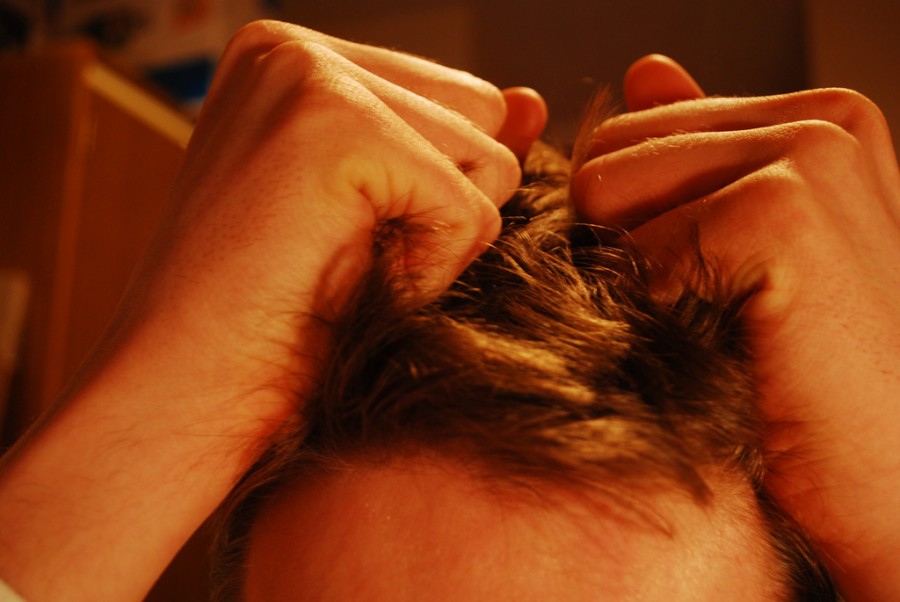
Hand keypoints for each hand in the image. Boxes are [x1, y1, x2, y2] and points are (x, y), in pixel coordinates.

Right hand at [0, 22, 546, 600]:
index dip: (434, 193)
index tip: (343, 233)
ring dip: (438, 242)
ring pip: (492, 163)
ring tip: (343, 266)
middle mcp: (294, 48)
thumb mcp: (380, 214)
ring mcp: (307, 75)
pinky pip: (469, 209)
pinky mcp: (333, 127)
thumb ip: (455, 148)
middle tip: (346, 254)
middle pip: (487, 119)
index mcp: (294, 60)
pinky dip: (427, 270)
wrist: (189, 394)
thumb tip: (533, 101)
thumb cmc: (277, 319)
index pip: (463, 101)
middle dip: (445, 208)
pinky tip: (345, 283)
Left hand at [573, 57, 899, 599]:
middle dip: (623, 250)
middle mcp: (820, 120)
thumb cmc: (812, 387)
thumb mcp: (747, 256)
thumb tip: (645, 70)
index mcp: (813, 121)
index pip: (627, 136)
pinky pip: (636, 250)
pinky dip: (658, 316)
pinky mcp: (783, 214)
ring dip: (637, 283)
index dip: (628, 229)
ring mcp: (810, 154)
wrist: (888, 493)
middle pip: (605, 159)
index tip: (697, 288)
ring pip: (603, 194)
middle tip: (703, 316)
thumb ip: (696, 156)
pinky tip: (732, 350)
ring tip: (716, 329)